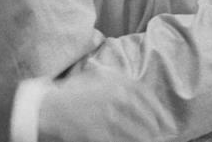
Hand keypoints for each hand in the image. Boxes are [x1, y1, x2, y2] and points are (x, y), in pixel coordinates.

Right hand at [38, 73, 170, 141]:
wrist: (45, 108)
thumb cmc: (73, 92)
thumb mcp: (99, 77)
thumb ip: (120, 82)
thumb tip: (142, 95)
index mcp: (119, 82)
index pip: (148, 98)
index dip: (160, 112)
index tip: (166, 122)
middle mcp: (117, 97)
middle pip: (146, 118)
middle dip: (156, 129)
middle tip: (162, 137)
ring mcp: (108, 116)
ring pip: (136, 133)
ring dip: (145, 140)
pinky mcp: (97, 133)